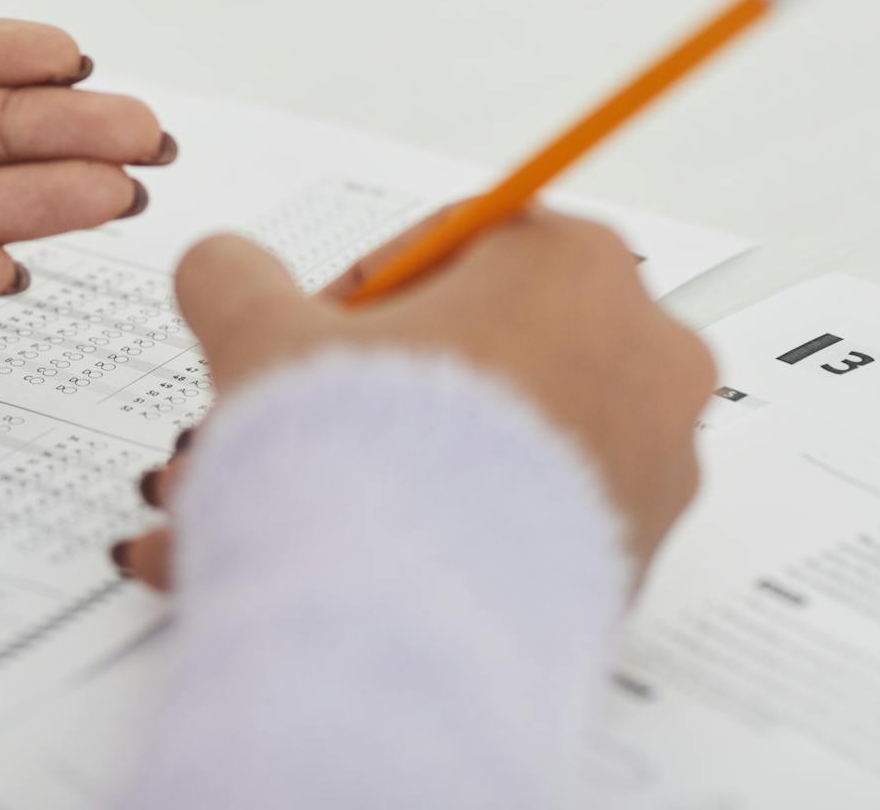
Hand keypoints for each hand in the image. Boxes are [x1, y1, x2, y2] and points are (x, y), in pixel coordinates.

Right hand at [115, 210, 714, 587]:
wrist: (415, 629)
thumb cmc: (372, 463)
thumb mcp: (267, 337)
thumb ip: (236, 278)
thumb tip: (224, 268)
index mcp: (576, 266)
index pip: (455, 249)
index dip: (357, 300)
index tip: (308, 343)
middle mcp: (643, 356)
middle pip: (478, 352)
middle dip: (365, 397)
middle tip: (290, 429)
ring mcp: (655, 464)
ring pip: (492, 447)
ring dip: (384, 469)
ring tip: (285, 507)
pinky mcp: (637, 559)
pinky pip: (521, 523)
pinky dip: (439, 532)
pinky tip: (342, 559)